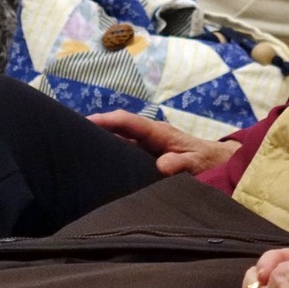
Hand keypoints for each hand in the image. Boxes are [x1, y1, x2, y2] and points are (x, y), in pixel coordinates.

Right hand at [88, 110, 240, 174]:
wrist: (220, 164)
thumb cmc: (210, 161)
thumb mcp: (199, 163)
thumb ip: (182, 164)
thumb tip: (161, 167)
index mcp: (159, 133)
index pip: (128, 122)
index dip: (107, 120)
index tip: (86, 122)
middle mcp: (148, 137)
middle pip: (117, 128)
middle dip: (95, 128)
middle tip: (68, 133)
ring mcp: (145, 147)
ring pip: (118, 140)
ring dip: (100, 142)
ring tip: (74, 147)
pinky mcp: (145, 158)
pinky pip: (123, 153)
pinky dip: (109, 155)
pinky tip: (95, 164)